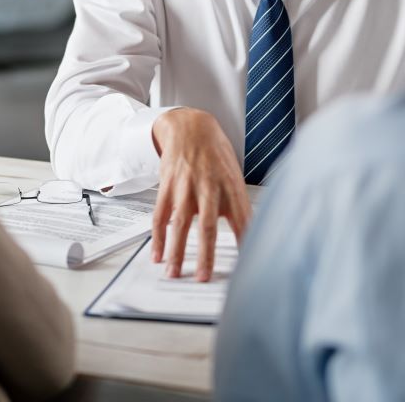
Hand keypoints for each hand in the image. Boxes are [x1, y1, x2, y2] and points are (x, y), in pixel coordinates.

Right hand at [151, 108, 250, 281]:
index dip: (244, 241)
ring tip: (174, 272)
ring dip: (177, 250)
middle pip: (207, 224)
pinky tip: (157, 254)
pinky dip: (158, 237)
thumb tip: (247, 237)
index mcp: (231, 185)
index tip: (246, 266)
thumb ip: (238, 206)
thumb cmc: (216, 155)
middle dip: (205, 252)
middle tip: (203, 277)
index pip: (241, 218)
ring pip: (180, 222)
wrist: (191, 127)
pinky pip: (160, 214)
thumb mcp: (234, 176)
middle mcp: (208, 186)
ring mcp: (186, 185)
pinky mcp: (168, 185)